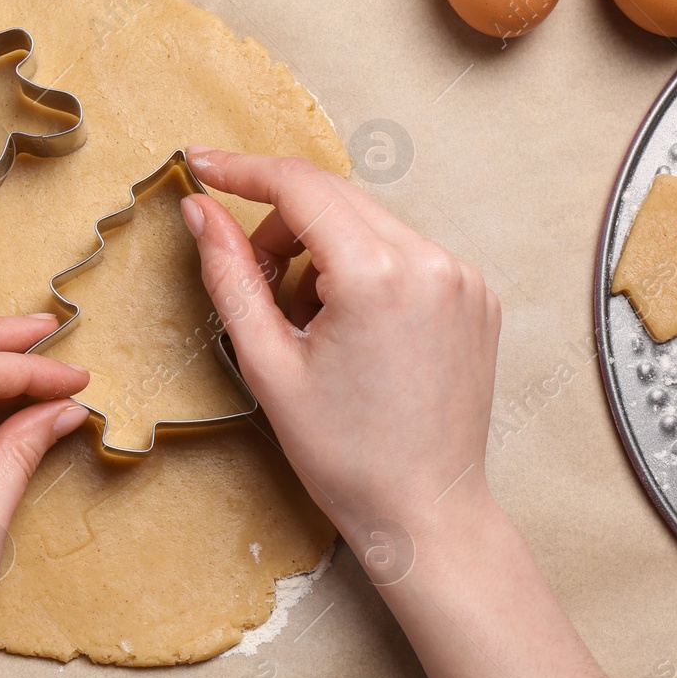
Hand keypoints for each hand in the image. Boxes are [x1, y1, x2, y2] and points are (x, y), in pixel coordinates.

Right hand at [180, 148, 676, 677]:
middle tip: (252, 278)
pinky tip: (353, 330)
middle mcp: (431, 260)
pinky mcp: (477, 295)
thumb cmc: (345, 455)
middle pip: (335, 197)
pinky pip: (406, 251)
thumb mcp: (267, 364)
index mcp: (377, 275)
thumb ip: (230, 274)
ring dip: (324, 248)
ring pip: (370, 222)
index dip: (241, 169)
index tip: (199, 166)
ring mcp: (462, 276)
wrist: (426, 511)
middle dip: (281, 223)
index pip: (299, 185)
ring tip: (307, 322)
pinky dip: (366, 269)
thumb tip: (200, 211)